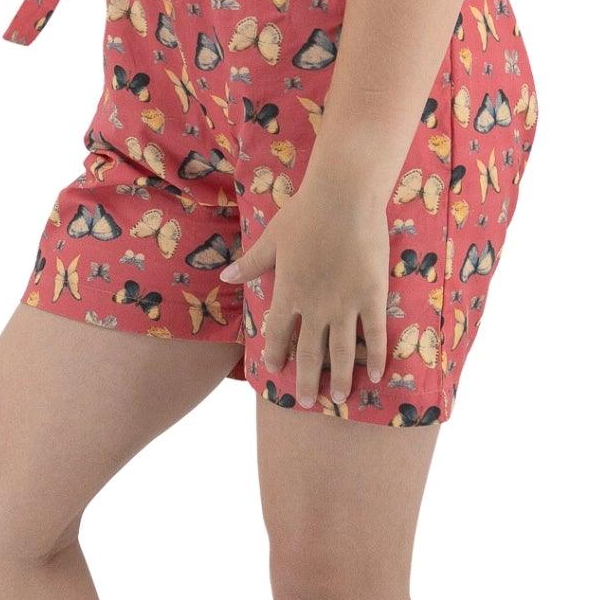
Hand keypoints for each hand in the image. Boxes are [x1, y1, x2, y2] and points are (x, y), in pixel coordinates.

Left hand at [220, 174, 390, 408]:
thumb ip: (250, 263)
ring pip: (342, 351)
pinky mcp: (372, 295)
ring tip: (339, 399)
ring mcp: (346, 303)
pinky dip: (375, 356)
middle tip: (308, 403)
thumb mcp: (271, 238)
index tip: (275, 368)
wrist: (343, 196)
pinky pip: (374, 333)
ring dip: (339, 378)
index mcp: (288, 292)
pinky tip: (374, 375)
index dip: (276, 353)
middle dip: (308, 380)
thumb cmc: (305, 212)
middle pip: (310, 352)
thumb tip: (224, 277)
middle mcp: (315, 306)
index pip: (278, 332)